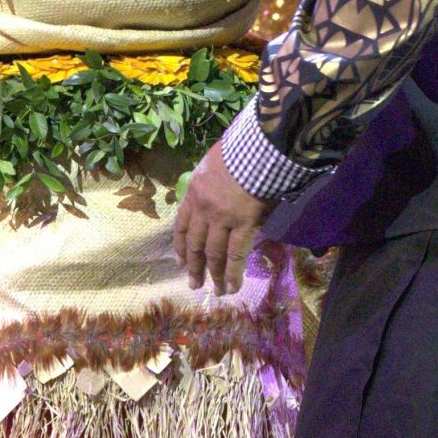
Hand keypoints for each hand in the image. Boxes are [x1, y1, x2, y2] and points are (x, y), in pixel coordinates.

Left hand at [172, 142, 267, 294]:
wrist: (256, 146)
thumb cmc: (239, 149)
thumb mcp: (213, 162)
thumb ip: (211, 180)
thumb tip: (219, 191)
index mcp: (194, 192)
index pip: (183, 225)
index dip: (182, 245)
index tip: (181, 261)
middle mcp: (203, 209)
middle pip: (196, 243)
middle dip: (194, 266)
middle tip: (194, 283)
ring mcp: (222, 218)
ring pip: (214, 253)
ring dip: (214, 275)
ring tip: (217, 291)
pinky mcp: (244, 224)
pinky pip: (236, 254)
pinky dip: (233, 273)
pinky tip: (232, 287)